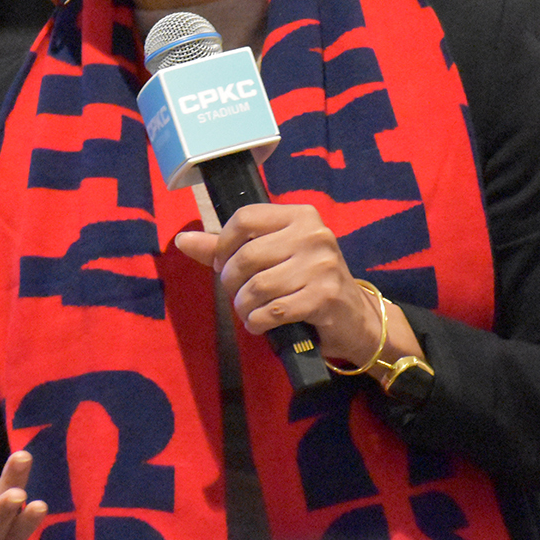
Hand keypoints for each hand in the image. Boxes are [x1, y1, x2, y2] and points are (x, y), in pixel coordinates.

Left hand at [175, 202, 380, 363]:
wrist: (356, 318)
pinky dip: (257, 322)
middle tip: (238, 295)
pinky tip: (261, 324)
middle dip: (231, 282)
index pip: (244, 218)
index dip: (223, 244)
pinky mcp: (324, 297)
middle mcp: (314, 234)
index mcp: (300, 215)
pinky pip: (272, 311)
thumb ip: (227, 248)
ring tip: (249, 312)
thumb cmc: (308, 283)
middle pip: (246, 255)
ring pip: (257, 286)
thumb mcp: (274, 257)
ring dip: (244, 307)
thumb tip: (183, 239)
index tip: (223, 265)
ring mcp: (322, 265)